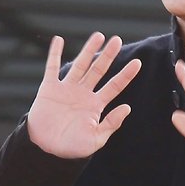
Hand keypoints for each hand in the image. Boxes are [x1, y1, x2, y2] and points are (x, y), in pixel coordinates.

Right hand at [27, 33, 140, 157]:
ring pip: (80, 65)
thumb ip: (111, 123)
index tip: (138, 62)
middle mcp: (83, 94)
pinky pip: (52, 67)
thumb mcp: (96, 139)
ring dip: (88, 50)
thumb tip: (127, 107)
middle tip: (117, 40)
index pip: (115, 86)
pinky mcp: (50, 88)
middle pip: (99, 70)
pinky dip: (54, 53)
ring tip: (98, 36)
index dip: (126, 75)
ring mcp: (67, 89)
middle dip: (108, 55)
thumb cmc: (71, 147)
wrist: (46, 149)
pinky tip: (59, 40)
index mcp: (96, 105)